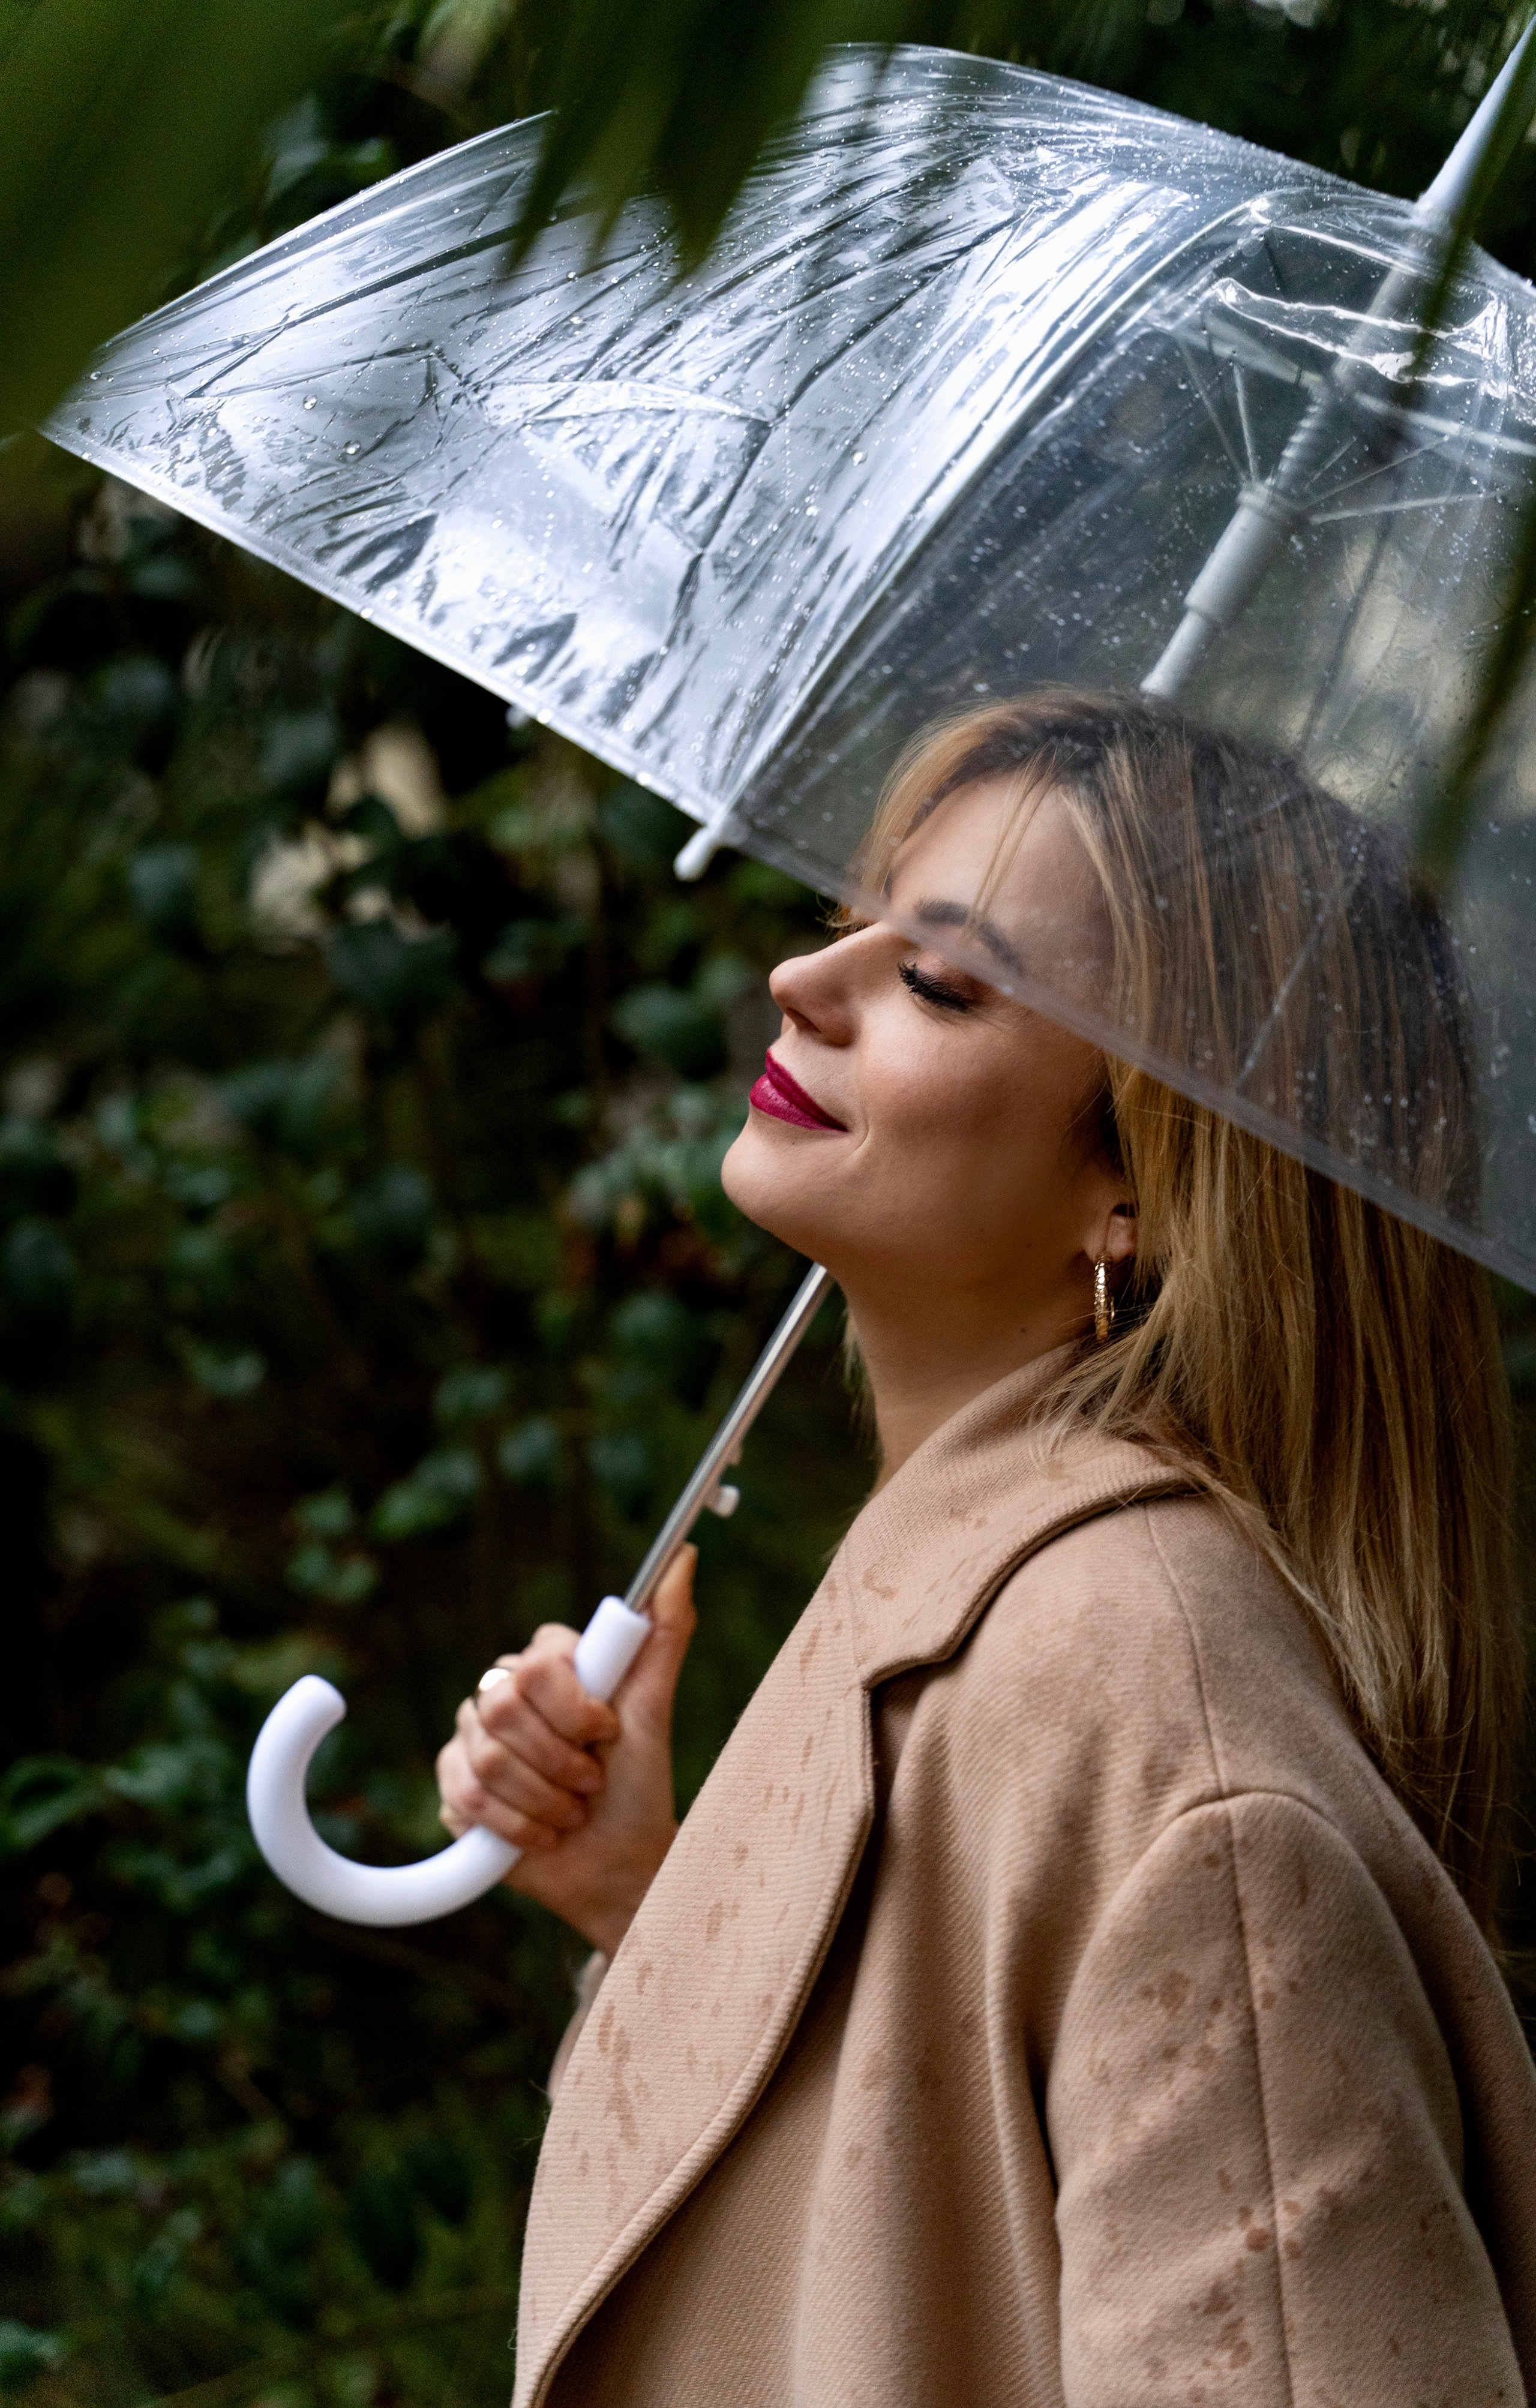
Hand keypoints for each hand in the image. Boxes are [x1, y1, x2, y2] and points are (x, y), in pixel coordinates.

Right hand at [435, 1547, 696, 1955]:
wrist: (616, 1866)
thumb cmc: (638, 1786)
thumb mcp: (654, 1708)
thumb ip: (665, 1631)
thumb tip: (684, 1558)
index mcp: (547, 1666)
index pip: (536, 1661)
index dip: (573, 1708)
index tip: (607, 1733)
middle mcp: (503, 1694)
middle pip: (503, 1707)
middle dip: (560, 1759)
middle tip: (590, 1782)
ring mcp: (473, 1740)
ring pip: (487, 1757)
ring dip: (545, 1798)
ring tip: (571, 1812)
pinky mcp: (454, 1788)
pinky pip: (465, 1795)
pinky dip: (515, 1826)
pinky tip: (540, 1834)